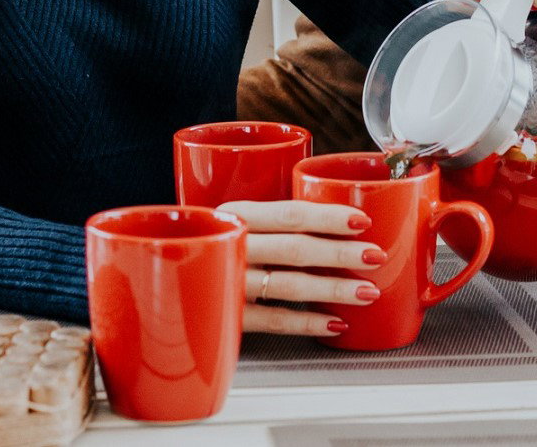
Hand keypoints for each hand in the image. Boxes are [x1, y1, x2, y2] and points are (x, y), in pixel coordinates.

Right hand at [216, 199, 382, 336]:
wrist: (161, 277)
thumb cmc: (210, 244)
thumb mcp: (234, 221)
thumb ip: (272, 221)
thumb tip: (336, 222)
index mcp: (235, 215)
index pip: (290, 214)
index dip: (329, 217)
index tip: (362, 221)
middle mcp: (233, 246)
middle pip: (295, 249)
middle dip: (341, 253)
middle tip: (375, 256)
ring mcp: (229, 282)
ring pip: (289, 286)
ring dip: (333, 289)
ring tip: (366, 292)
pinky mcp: (230, 315)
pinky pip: (274, 320)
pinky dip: (307, 323)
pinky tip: (334, 323)